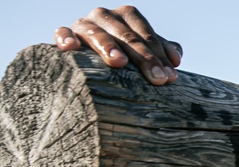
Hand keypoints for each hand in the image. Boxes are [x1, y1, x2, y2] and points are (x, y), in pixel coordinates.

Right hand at [54, 6, 181, 84]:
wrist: (95, 56)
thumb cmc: (127, 53)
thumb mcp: (146, 50)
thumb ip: (163, 50)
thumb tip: (175, 60)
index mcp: (128, 15)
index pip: (146, 35)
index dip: (159, 56)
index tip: (169, 77)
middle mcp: (106, 15)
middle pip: (127, 36)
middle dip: (144, 58)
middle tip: (157, 78)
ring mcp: (85, 24)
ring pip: (97, 34)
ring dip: (108, 47)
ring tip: (119, 62)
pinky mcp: (67, 34)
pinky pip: (63, 33)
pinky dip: (66, 38)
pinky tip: (71, 47)